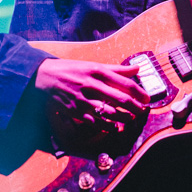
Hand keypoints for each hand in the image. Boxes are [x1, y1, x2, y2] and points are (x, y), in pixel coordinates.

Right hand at [34, 58, 150, 147]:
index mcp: (98, 71)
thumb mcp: (93, 65)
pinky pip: (96, 122)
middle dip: (135, 107)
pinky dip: (108, 126)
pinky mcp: (76, 111)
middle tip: (142, 111)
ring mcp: (84, 100)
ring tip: (131, 118)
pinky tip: (115, 126)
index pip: (125, 83)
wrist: (45, 78)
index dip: (139, 92)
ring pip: (110, 113)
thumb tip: (137, 69)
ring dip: (124, 118)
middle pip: (120, 99)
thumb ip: (116, 69)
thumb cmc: (72, 70)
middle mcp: (92, 85)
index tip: (147, 98)